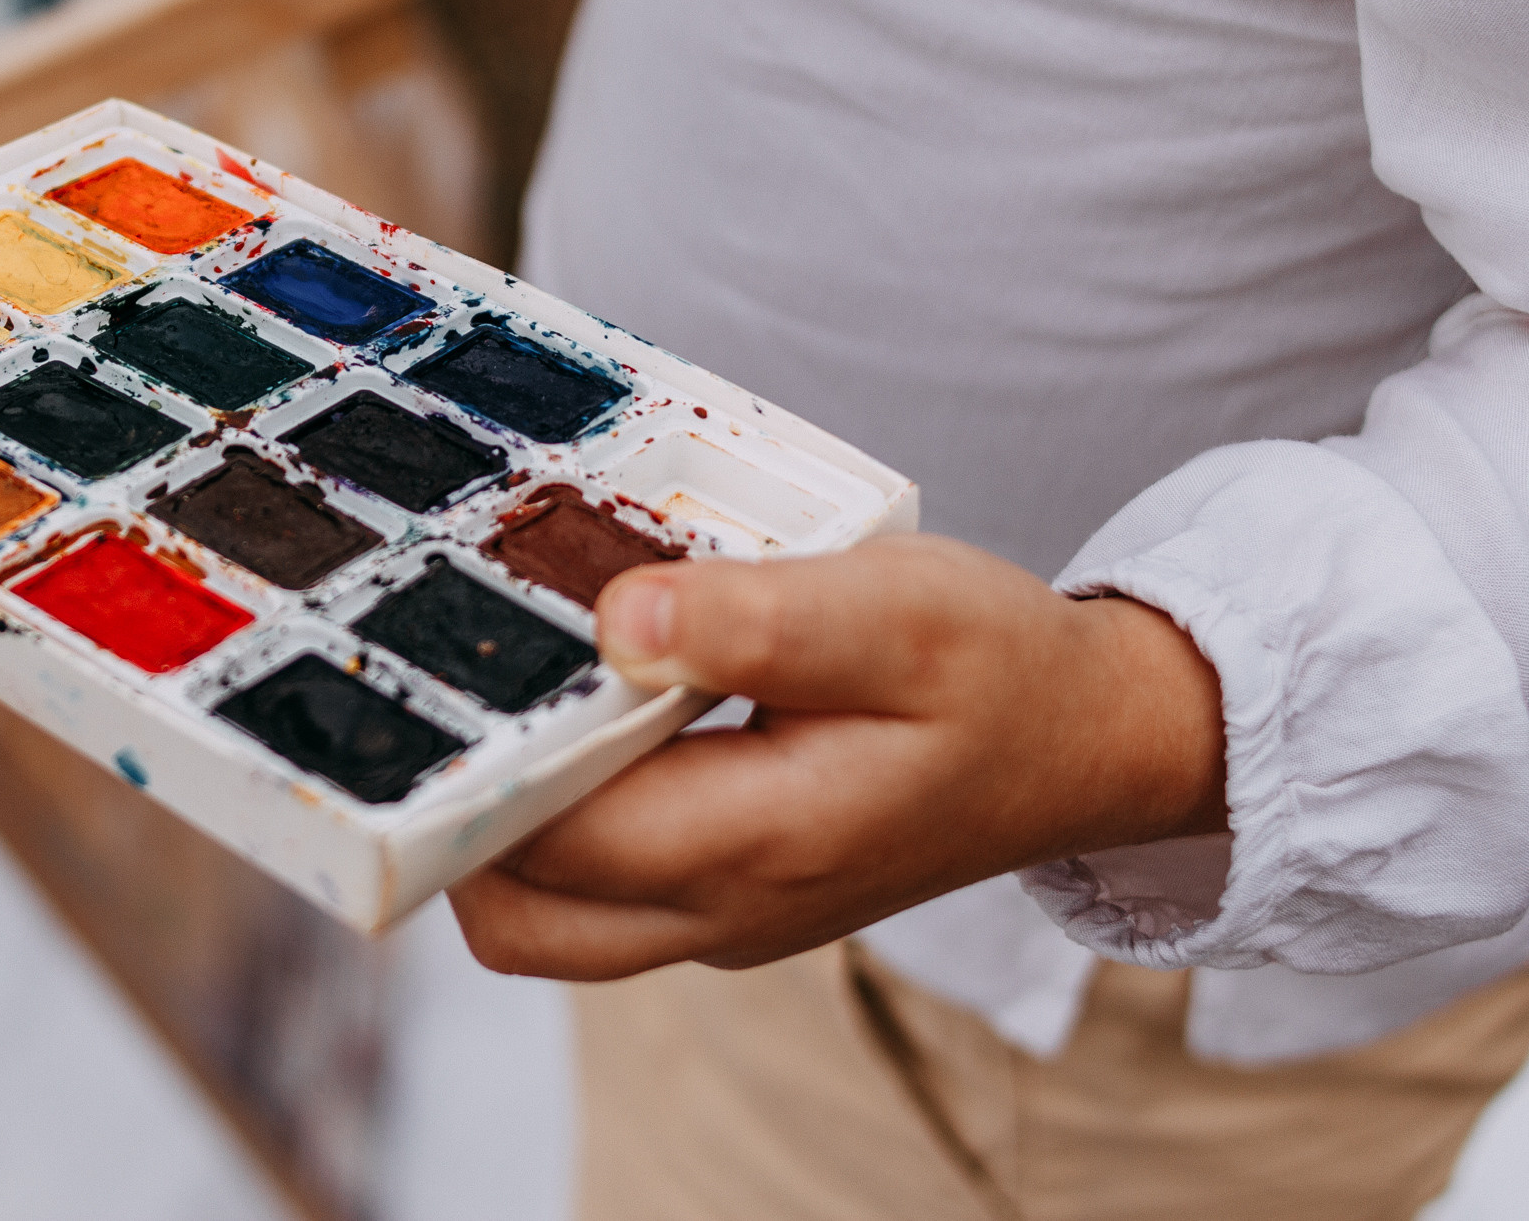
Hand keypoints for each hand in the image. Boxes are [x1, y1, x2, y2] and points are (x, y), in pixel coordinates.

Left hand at [447, 532, 1226, 979]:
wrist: (1085, 739)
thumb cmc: (995, 666)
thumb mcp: (896, 613)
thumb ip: (758, 621)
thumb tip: (617, 623)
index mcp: (761, 844)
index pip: (549, 837)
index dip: (475, 757)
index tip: (446, 659)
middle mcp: (724, 911)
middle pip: (514, 910)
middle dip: (464, 806)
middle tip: (460, 676)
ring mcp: (720, 919)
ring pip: (542, 916)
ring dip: (503, 820)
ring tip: (513, 688)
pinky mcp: (723, 898)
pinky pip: (593, 893)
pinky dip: (556, 824)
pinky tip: (573, 713)